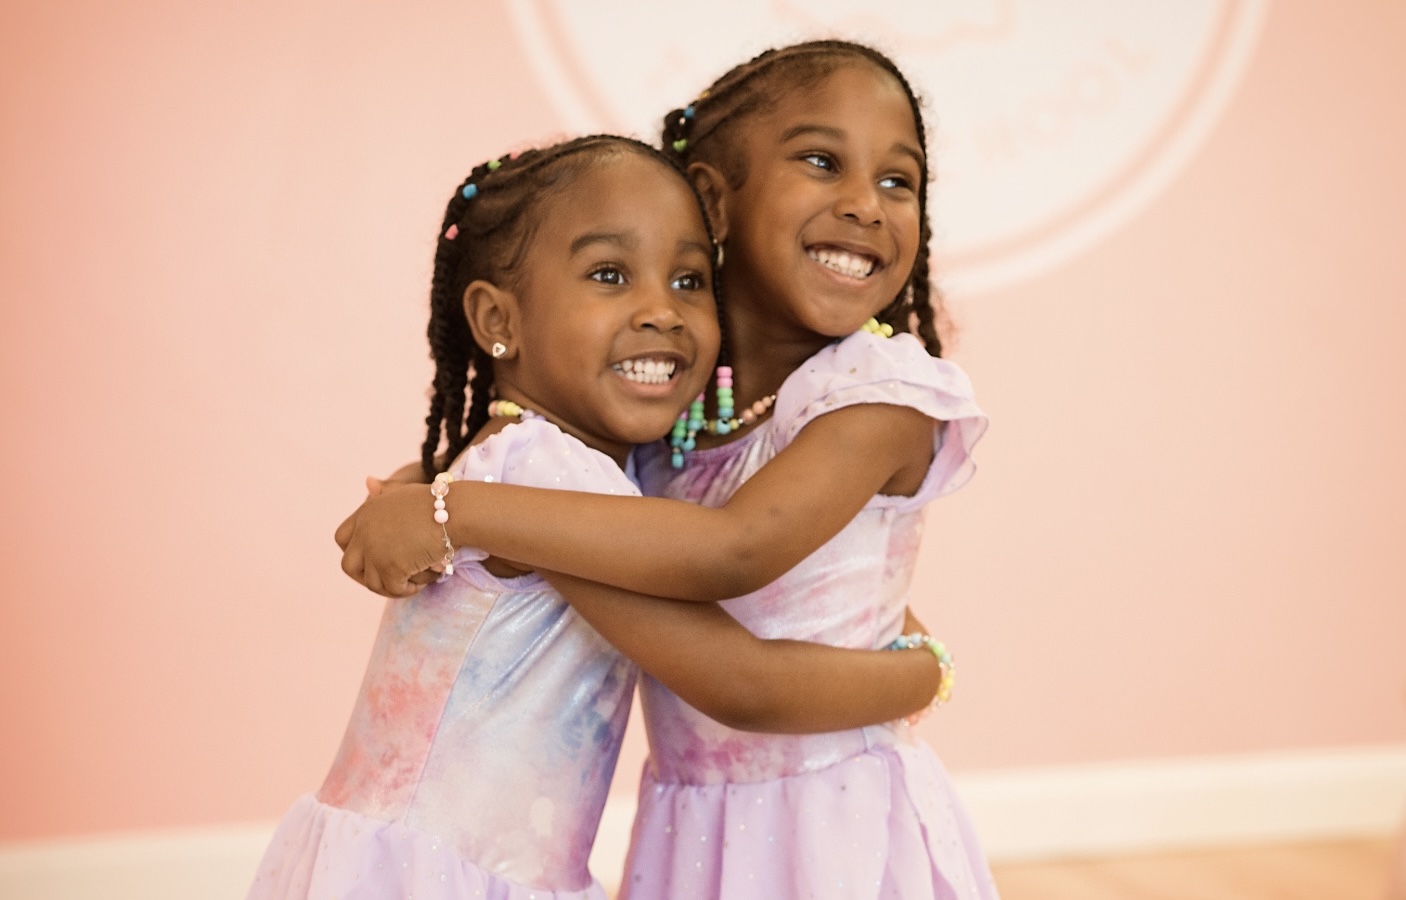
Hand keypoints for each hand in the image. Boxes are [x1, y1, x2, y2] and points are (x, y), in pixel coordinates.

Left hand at [336, 481, 447, 597]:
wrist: (456, 512)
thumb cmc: (439, 501)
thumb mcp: (405, 492)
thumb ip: (384, 492)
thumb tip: (368, 481)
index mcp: (366, 512)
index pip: (341, 538)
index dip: (355, 552)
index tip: (374, 558)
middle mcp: (364, 532)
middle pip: (348, 566)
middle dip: (367, 576)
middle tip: (391, 578)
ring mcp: (375, 551)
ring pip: (372, 583)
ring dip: (393, 586)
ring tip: (415, 579)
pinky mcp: (390, 567)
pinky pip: (394, 589)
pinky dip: (409, 589)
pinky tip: (426, 579)